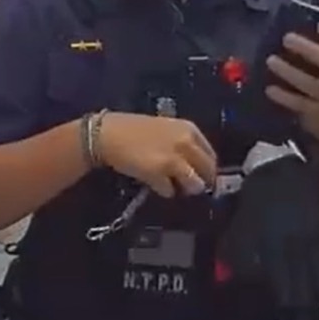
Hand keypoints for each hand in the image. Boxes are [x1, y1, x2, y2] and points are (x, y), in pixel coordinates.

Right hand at [95, 112, 217, 197]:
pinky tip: (153, 183)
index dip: (207, 169)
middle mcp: (186, 143)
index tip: (201, 175)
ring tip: (172, 185)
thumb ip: (183, 144)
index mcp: (189, 129)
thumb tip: (195, 165)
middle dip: (201, 181)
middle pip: (208, 171)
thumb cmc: (133, 129)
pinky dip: (163, 191)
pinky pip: (170, 191)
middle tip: (188, 186)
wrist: (107, 134)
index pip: (211, 155)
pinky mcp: (159, 174)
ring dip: (184, 188)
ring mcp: (174, 160)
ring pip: (194, 185)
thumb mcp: (165, 129)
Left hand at [264, 22, 318, 140]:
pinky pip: (300, 104)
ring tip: (271, 60)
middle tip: (286, 38)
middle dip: (307, 48)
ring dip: (289, 71)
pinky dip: (284, 96)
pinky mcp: (317, 114)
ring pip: (311, 84)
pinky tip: (270, 89)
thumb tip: (286, 33)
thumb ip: (313, 54)